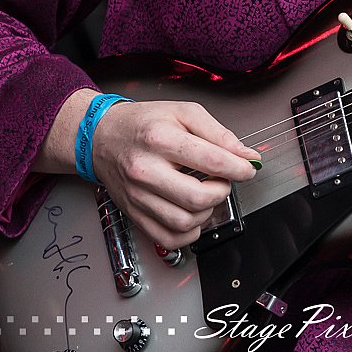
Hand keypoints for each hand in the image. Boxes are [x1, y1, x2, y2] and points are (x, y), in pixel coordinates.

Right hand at [91, 99, 259, 247]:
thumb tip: (246, 155)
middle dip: (223, 190)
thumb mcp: (184, 112)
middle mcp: (146, 169)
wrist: (102, 136)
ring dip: (207, 211)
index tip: (249, 168)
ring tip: (207, 193)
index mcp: (160, 138)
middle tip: (224, 180)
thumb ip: (218, 132)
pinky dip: (190, 232)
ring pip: (185, 222)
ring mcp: (138, 196)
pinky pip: (169, 239)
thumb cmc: (144, 123)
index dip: (239, 168)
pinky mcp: (134, 214)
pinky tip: (192, 212)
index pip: (212, 160)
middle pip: (198, 197)